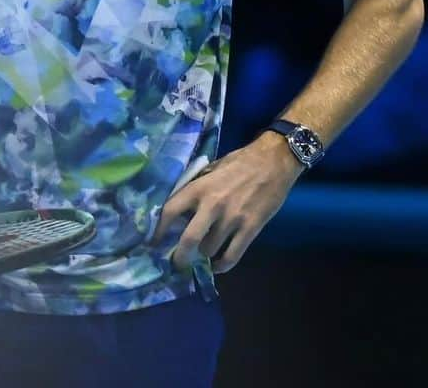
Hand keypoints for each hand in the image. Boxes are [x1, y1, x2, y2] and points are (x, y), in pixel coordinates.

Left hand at [152, 134, 303, 273]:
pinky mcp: (251, 228)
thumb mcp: (211, 169)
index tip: (153, 242)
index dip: (158, 230)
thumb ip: (197, 188)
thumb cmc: (240, 162)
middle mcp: (212, 205)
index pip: (170, 211)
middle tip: (176, 263)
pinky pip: (232, 256)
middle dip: (179, 256)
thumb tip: (182, 209)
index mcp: (199, 187)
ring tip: (203, 255)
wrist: (273, 162)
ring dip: (204, 255)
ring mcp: (232, 219)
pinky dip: (222, 265)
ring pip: (209, 250)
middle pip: (188, 239)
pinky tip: (218, 265)